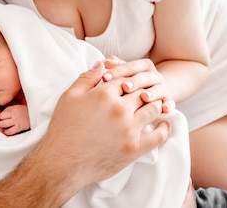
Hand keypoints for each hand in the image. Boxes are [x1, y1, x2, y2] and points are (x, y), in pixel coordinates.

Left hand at [0, 104, 29, 135]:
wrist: (32, 115)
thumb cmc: (21, 111)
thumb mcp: (14, 107)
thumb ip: (7, 110)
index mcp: (12, 109)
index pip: (1, 115)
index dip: (1, 117)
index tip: (3, 118)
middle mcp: (14, 115)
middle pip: (2, 120)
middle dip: (0, 123)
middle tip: (2, 123)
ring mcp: (17, 121)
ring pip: (4, 125)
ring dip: (3, 128)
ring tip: (5, 127)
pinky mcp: (20, 127)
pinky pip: (10, 132)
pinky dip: (8, 132)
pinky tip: (9, 131)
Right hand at [38, 61, 169, 190]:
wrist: (62, 162)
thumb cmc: (63, 129)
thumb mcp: (69, 97)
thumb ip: (87, 78)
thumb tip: (102, 64)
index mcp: (103, 94)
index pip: (125, 78)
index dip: (128, 79)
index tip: (130, 83)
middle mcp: (119, 109)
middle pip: (141, 91)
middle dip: (143, 90)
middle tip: (146, 93)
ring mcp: (128, 128)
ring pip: (153, 108)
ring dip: (156, 104)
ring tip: (156, 105)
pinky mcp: (134, 148)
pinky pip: (158, 135)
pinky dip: (164, 128)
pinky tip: (163, 125)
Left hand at [103, 56, 174, 112]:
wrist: (153, 91)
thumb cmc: (132, 82)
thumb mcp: (123, 73)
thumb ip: (115, 66)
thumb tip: (104, 62)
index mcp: (143, 66)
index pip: (131, 66)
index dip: (118, 71)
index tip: (105, 78)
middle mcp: (154, 76)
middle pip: (145, 77)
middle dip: (135, 82)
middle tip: (125, 87)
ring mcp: (162, 88)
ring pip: (158, 89)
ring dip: (152, 93)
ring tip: (144, 97)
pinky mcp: (167, 101)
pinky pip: (169, 103)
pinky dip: (168, 105)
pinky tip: (164, 109)